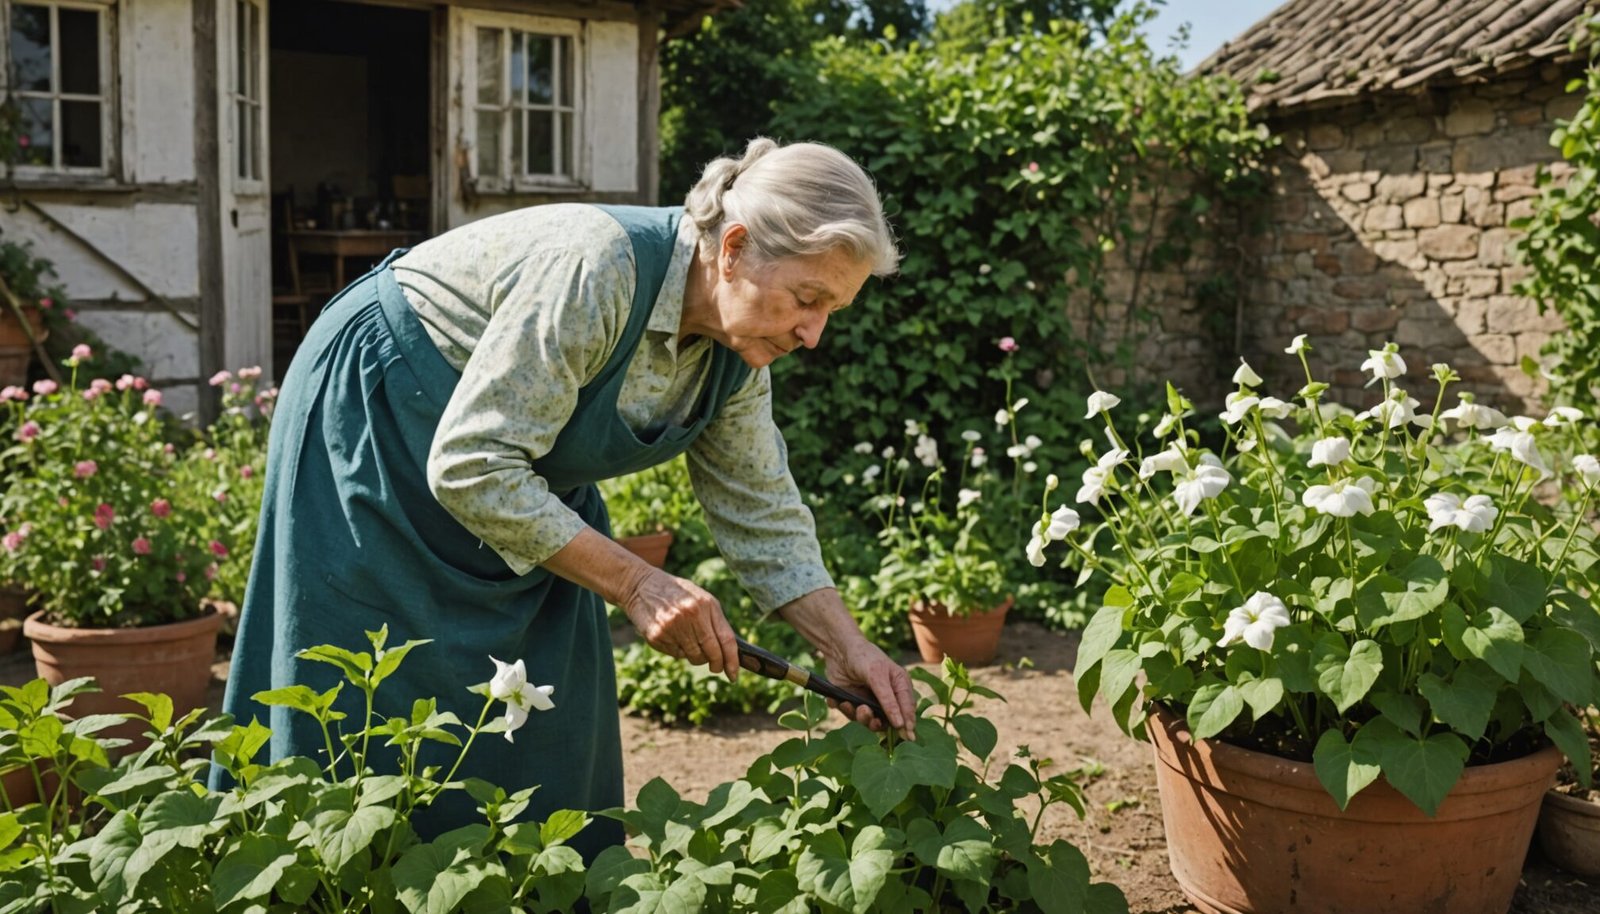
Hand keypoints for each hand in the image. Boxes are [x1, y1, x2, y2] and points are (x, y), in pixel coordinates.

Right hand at [621, 568, 740, 680]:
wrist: (641, 585)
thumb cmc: (677, 593)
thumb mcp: (700, 598)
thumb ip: (714, 621)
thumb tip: (728, 651)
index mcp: (706, 604)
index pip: (726, 639)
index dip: (732, 660)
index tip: (734, 674)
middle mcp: (691, 615)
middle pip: (712, 652)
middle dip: (717, 664)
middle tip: (716, 668)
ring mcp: (673, 626)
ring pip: (694, 657)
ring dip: (696, 657)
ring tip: (689, 642)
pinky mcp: (657, 636)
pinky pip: (676, 655)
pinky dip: (679, 651)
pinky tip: (673, 637)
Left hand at [822, 635, 918, 739]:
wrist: (838, 649)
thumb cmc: (864, 657)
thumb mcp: (878, 676)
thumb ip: (889, 700)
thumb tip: (900, 724)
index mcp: (900, 686)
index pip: (907, 710)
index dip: (907, 724)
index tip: (906, 737)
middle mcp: (887, 696)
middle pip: (887, 720)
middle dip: (876, 721)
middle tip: (866, 712)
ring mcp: (870, 700)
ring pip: (869, 720)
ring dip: (860, 716)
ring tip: (852, 704)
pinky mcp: (854, 702)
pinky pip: (851, 714)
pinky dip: (845, 709)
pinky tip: (839, 700)